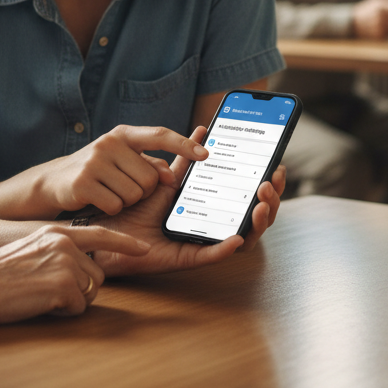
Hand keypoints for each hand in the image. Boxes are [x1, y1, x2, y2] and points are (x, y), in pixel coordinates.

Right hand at [0, 224, 148, 322]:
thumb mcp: (32, 248)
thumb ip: (57, 250)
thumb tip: (80, 266)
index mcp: (58, 232)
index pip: (100, 234)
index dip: (125, 243)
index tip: (143, 248)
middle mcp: (66, 244)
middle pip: (96, 274)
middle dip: (80, 289)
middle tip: (49, 291)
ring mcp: (66, 264)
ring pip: (89, 292)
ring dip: (71, 301)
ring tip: (42, 295)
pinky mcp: (63, 286)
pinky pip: (78, 307)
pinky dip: (62, 311)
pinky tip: (41, 304)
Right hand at [32, 125, 208, 216]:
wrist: (53, 181)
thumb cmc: (97, 170)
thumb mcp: (122, 160)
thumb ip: (150, 164)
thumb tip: (172, 175)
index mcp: (124, 134)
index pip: (159, 135)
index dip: (184, 144)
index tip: (205, 153)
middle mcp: (110, 143)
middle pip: (151, 178)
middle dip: (143, 190)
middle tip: (123, 186)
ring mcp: (95, 161)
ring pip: (135, 193)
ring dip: (127, 201)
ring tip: (109, 192)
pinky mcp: (84, 182)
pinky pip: (116, 204)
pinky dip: (112, 209)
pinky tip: (98, 201)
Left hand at [92, 127, 285, 277]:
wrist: (110, 226)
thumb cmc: (138, 204)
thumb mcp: (167, 177)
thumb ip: (186, 160)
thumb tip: (203, 130)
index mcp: (212, 207)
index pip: (248, 198)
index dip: (267, 186)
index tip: (277, 167)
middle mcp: (212, 225)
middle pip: (253, 217)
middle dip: (270, 200)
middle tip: (271, 182)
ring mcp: (202, 242)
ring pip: (241, 237)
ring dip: (256, 221)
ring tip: (261, 202)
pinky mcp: (186, 257)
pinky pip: (210, 254)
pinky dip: (225, 248)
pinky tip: (237, 236)